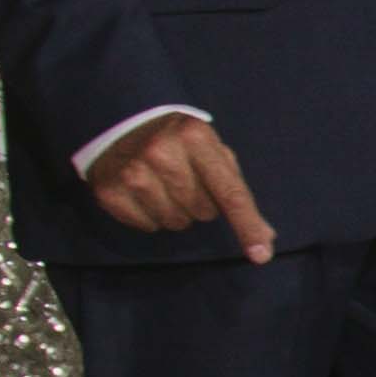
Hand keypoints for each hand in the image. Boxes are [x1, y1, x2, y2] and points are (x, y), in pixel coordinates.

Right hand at [84, 109, 273, 259]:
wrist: (120, 120)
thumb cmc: (177, 139)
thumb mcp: (210, 148)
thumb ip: (236, 189)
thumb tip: (265, 238)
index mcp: (195, 137)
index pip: (230, 192)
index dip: (247, 226)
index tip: (261, 255)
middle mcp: (162, 152)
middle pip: (203, 211)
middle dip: (201, 203)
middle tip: (185, 180)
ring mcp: (133, 172)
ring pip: (175, 222)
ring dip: (176, 211)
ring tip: (163, 185)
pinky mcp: (110, 191)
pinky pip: (147, 226)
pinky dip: (150, 216)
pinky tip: (144, 193)